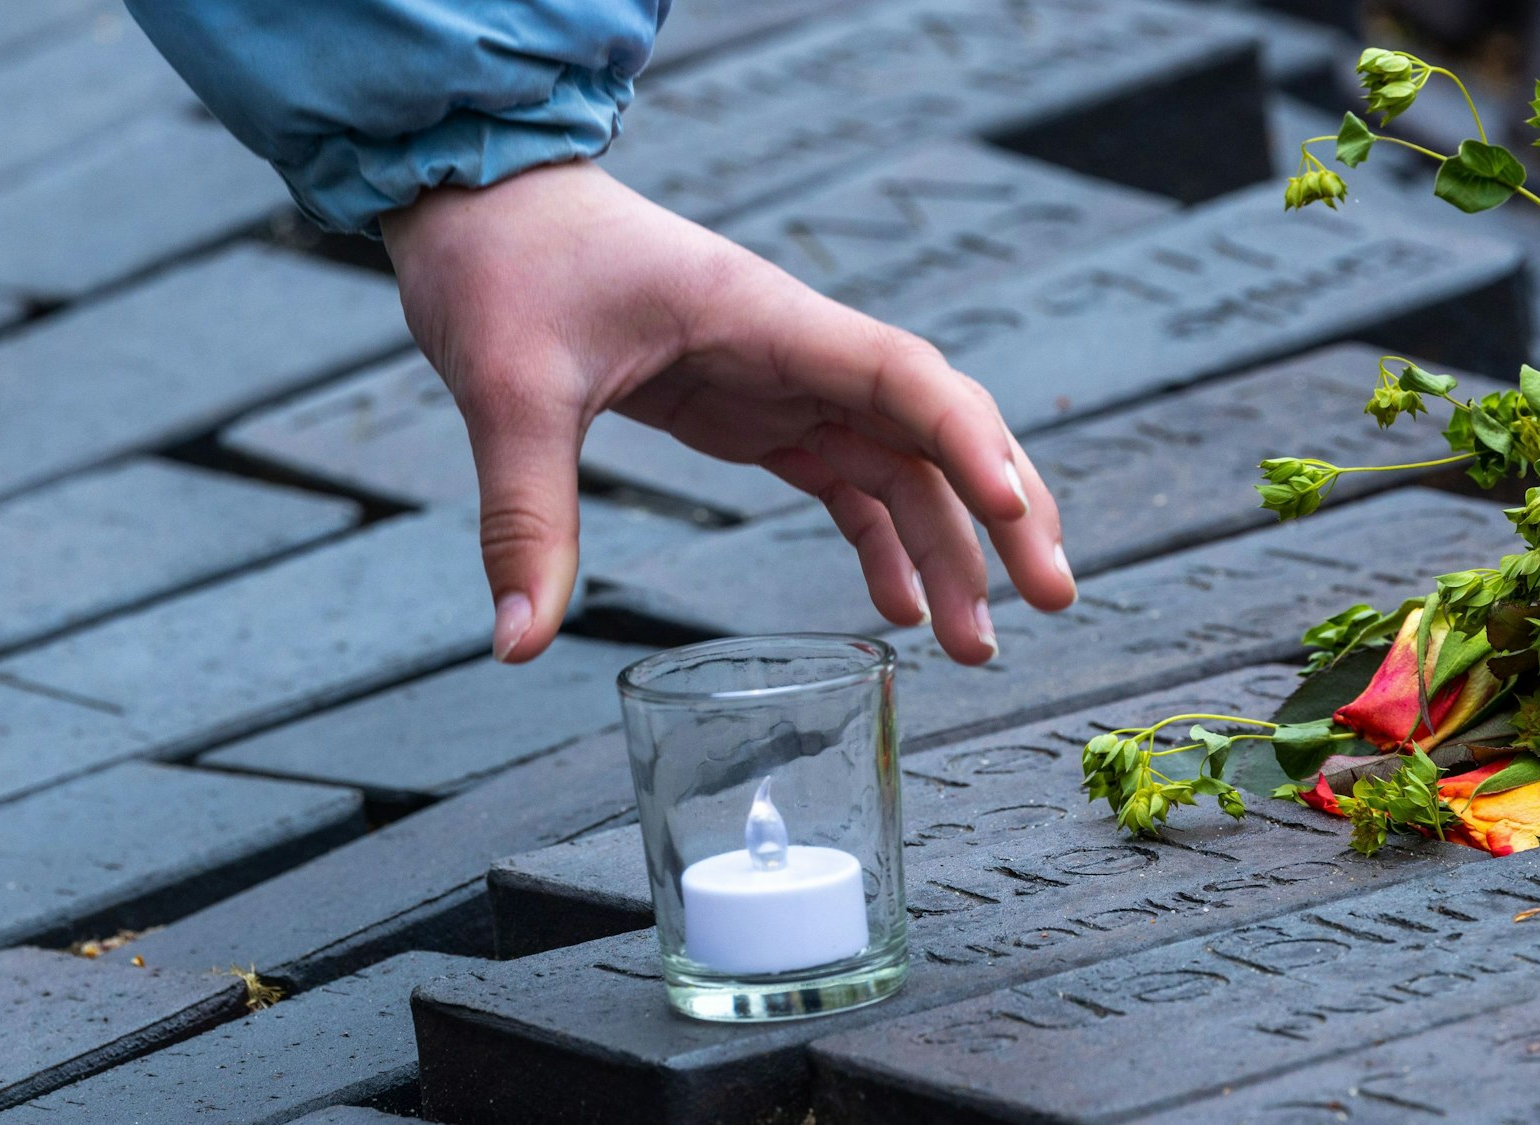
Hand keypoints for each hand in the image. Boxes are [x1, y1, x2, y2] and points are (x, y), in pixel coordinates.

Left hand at [380, 159, 1076, 665]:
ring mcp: (788, 386)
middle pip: (938, 429)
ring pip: (904, 468)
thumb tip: (515, 647)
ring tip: (978, 649)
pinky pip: (847, 485)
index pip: (904, 376)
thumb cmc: (508, 264)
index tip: (1016, 512)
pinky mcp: (760, 416)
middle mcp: (801, 353)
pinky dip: (883, 545)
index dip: (969, 442)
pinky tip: (903, 613)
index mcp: (767, 319)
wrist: (485, 209)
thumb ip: (527, 513)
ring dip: (952, 551)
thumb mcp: (508, 386)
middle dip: (1003, 512)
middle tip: (1054, 599)